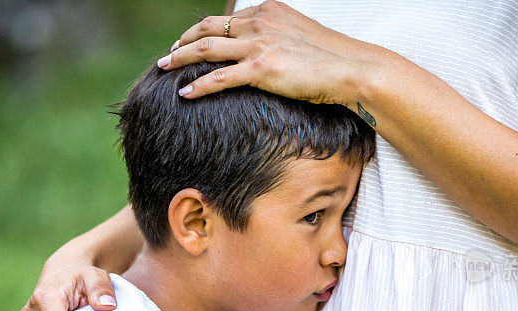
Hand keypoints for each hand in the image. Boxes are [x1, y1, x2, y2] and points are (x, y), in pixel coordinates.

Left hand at [157, 0, 382, 105]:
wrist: (352, 69)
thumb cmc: (333, 60)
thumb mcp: (302, 39)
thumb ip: (279, 40)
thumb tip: (270, 58)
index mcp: (269, 11)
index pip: (228, 18)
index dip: (205, 30)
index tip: (192, 42)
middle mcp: (260, 21)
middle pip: (209, 27)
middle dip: (184, 40)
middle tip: (169, 54)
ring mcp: (259, 44)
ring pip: (206, 48)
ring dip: (180, 58)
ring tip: (164, 67)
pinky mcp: (261, 69)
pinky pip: (219, 78)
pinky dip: (198, 85)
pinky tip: (185, 93)